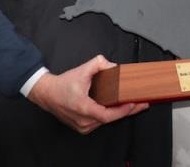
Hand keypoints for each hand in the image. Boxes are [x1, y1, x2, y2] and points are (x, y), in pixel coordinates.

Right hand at [28, 54, 148, 133]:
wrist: (46, 93)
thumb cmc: (62, 84)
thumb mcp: (82, 70)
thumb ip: (99, 63)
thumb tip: (114, 66)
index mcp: (83, 108)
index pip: (108, 115)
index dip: (123, 111)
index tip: (134, 104)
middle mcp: (83, 121)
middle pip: (110, 119)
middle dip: (127, 111)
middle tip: (142, 103)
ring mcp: (82, 126)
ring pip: (106, 121)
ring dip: (120, 113)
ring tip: (135, 105)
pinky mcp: (82, 127)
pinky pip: (100, 122)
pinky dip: (110, 115)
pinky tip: (120, 108)